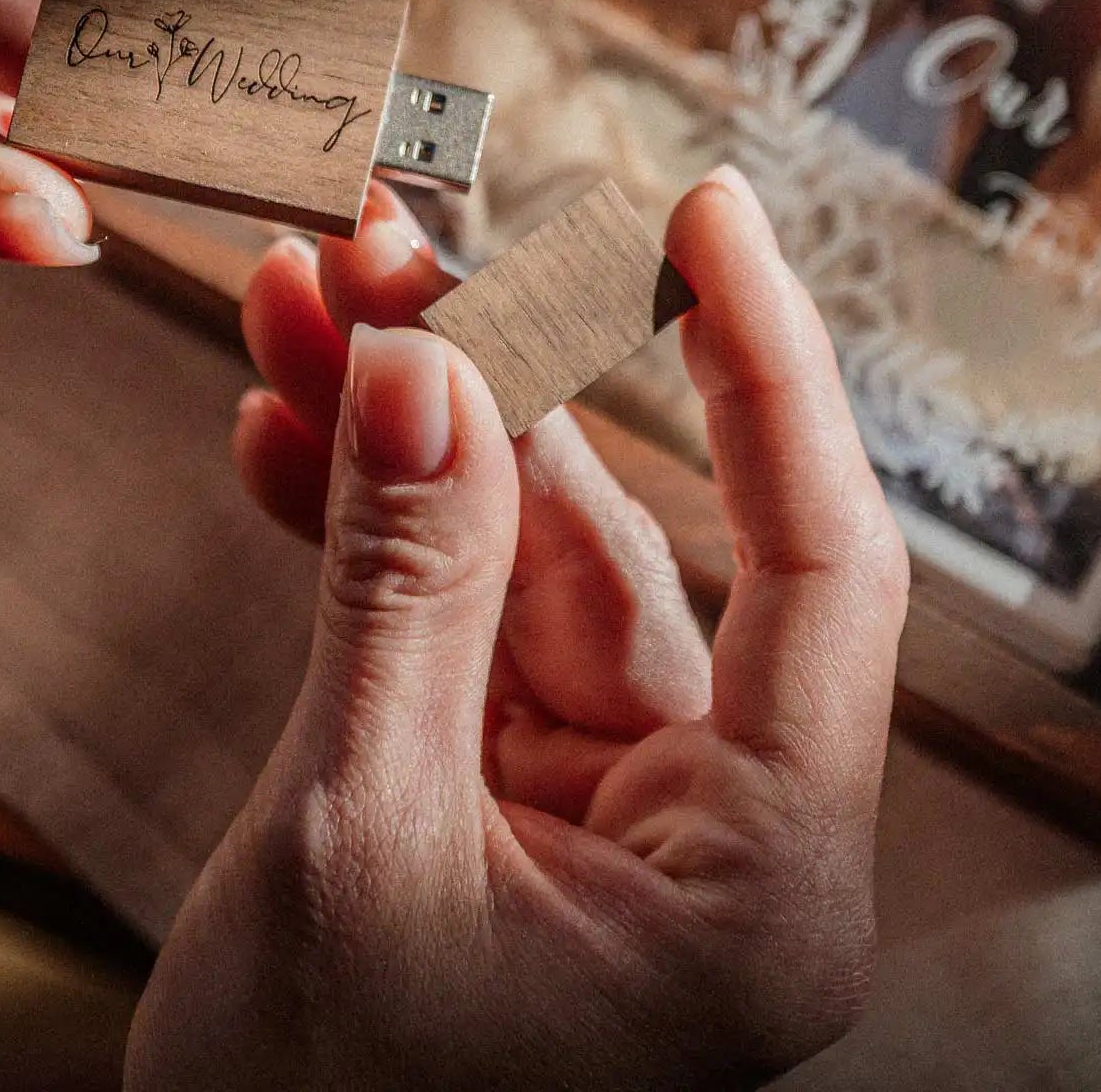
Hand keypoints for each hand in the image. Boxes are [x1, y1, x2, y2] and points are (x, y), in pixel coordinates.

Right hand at [129, 170, 909, 1090]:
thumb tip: (431, 364)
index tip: (706, 213)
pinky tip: (282, 439)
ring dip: (404, 440)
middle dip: (491, 383)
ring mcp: (605, 831)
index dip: (765, 369)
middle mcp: (711, 847)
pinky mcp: (506, 825)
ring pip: (519, 579)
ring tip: (298, 301)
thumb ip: (404, 594)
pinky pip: (453, 646)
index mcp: (761, 887)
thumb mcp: (354, 847)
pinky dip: (366, 550)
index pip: (818, 566)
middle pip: (624, 549)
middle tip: (382, 236)